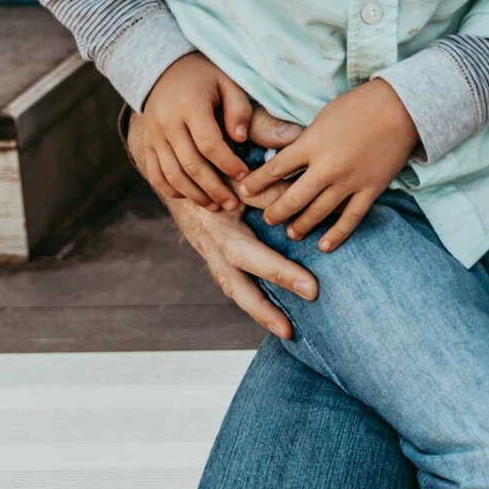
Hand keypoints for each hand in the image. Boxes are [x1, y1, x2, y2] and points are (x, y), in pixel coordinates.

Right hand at [135, 52, 254, 211]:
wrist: (163, 69)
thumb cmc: (205, 77)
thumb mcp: (227, 82)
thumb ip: (238, 108)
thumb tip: (241, 139)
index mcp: (189, 106)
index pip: (208, 143)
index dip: (228, 163)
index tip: (245, 176)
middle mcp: (167, 124)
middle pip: (190, 165)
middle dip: (214, 188)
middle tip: (235, 204)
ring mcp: (154, 136)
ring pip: (172, 175)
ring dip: (196, 195)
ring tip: (219, 206)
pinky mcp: (147, 145)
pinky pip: (156, 175)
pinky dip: (174, 191)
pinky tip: (194, 198)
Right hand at [139, 106, 315, 337]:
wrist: (175, 158)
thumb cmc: (212, 156)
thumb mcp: (237, 164)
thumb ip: (269, 176)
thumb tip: (305, 180)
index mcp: (219, 226)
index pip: (255, 256)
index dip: (282, 273)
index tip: (313, 289)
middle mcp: (212, 244)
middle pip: (236, 286)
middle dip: (263, 309)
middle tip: (292, 330)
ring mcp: (210, 251)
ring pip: (232, 287)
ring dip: (256, 310)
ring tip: (286, 331)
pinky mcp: (214, 251)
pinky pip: (232, 279)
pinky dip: (249, 295)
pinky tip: (272, 308)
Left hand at [233, 78, 417, 252]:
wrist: (402, 106)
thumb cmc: (360, 104)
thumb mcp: (323, 117)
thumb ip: (306, 140)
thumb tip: (288, 156)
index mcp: (310, 144)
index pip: (274, 169)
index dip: (256, 183)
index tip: (244, 191)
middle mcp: (326, 167)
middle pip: (292, 198)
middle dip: (275, 212)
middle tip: (267, 219)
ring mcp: (349, 181)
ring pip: (317, 213)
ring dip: (301, 225)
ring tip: (291, 233)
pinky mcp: (370, 189)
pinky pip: (350, 218)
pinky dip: (336, 234)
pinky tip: (324, 246)